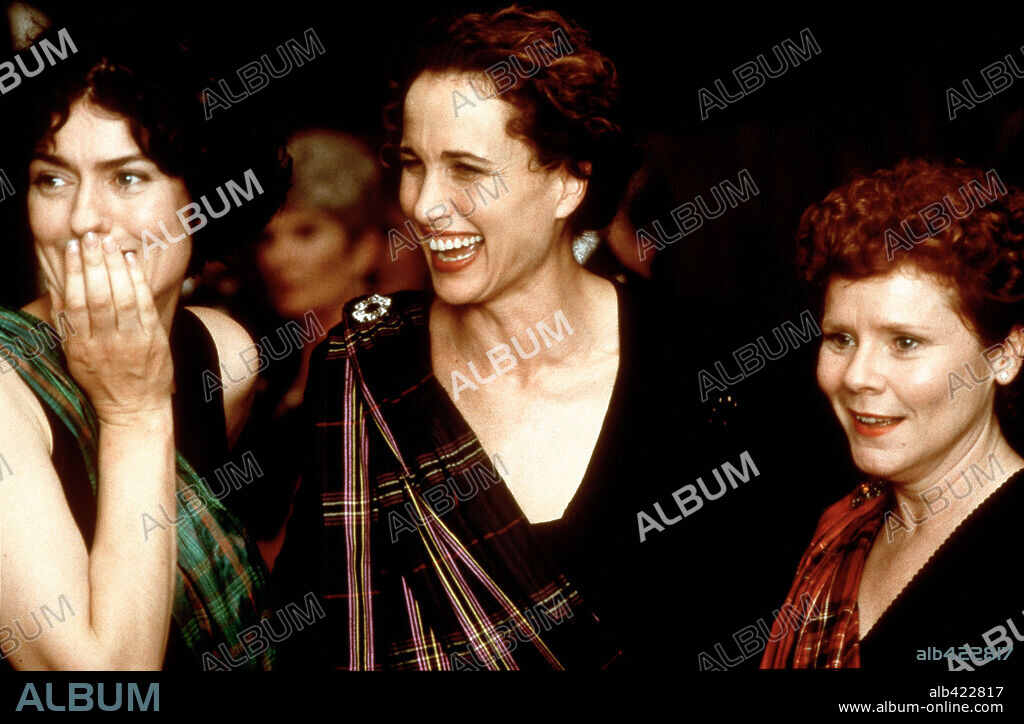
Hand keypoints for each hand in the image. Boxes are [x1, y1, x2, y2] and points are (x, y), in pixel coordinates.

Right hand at [42, 232, 173, 424]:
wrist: (134, 408)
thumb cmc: (102, 380)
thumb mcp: (74, 355)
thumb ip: (66, 322)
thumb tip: (55, 285)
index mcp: (80, 346)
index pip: (74, 302)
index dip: (74, 273)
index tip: (72, 249)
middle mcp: (104, 344)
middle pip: (97, 297)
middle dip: (93, 264)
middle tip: (90, 238)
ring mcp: (131, 343)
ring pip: (122, 299)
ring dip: (115, 268)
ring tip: (109, 244)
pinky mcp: (153, 342)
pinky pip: (145, 307)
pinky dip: (138, 282)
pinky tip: (132, 263)